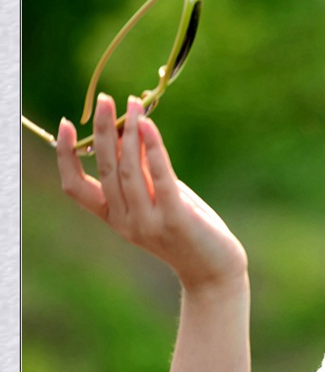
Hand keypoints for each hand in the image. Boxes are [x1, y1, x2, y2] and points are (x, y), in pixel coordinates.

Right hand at [56, 94, 247, 294]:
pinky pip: (160, 177)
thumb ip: (144, 176)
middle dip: (102, 131)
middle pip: (106, 169)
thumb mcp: (159, 202)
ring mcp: (149, 222)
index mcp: (113, 219)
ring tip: (133, 105)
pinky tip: (148, 125)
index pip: (75, 187)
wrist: (214, 272)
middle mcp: (125, 222)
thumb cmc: (188, 232)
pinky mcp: (176, 218)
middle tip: (104, 99)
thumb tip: (132, 133)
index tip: (64, 125)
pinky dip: (153, 148)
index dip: (66, 156)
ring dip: (130, 133)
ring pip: (130, 170)